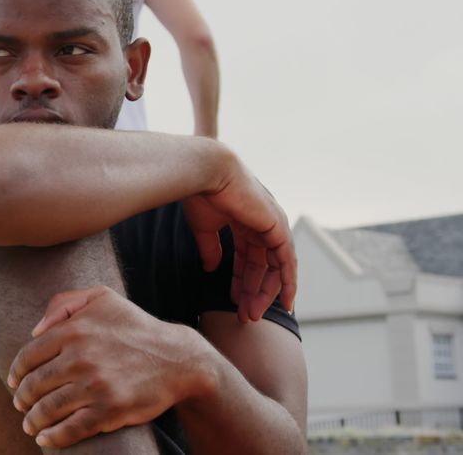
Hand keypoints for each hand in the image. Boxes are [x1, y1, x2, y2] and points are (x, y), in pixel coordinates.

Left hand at [7, 287, 211, 448]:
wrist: (177, 358)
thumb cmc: (135, 326)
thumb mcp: (102, 297)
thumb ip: (64, 303)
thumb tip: (35, 329)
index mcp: (74, 331)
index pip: (29, 355)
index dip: (17, 372)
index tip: (14, 382)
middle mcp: (80, 357)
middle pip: (35, 384)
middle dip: (22, 399)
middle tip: (20, 406)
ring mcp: (94, 386)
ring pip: (49, 408)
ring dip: (33, 420)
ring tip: (30, 425)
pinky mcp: (109, 410)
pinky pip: (72, 428)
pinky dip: (54, 436)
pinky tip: (46, 438)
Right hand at [182, 155, 296, 321]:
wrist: (206, 173)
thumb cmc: (201, 194)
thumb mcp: (204, 228)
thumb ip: (211, 249)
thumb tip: (211, 269)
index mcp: (245, 221)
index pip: (248, 258)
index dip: (242, 281)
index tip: (235, 301)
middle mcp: (262, 225)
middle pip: (262, 266)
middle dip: (253, 292)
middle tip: (245, 316)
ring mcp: (273, 226)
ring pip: (274, 268)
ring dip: (265, 293)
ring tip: (253, 315)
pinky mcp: (278, 228)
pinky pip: (287, 262)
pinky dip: (288, 282)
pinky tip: (285, 301)